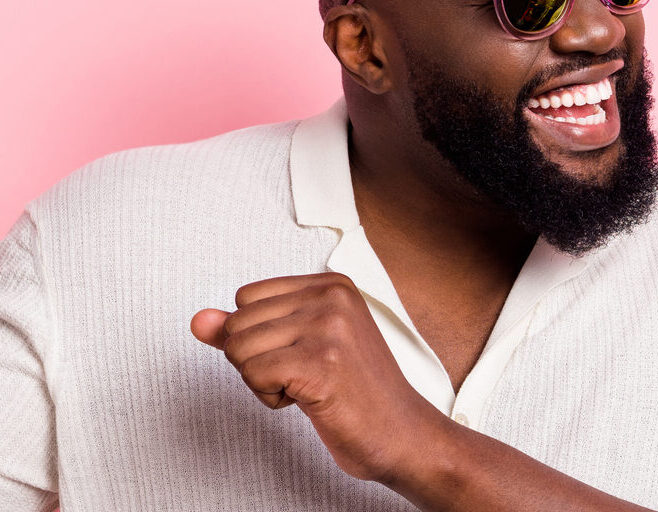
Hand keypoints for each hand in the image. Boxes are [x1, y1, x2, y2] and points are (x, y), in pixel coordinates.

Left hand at [190, 271, 444, 482]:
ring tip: (307, 385)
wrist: (401, 432)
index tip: (298, 352)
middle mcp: (330, 297)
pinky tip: (307, 398)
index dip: (259, 334)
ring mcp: (327, 328)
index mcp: (331, 284)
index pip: (247, 296)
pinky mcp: (320, 363)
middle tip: (303, 374)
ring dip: (262, 380)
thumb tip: (199, 321)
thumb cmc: (354, 391)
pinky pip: (253, 375)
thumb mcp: (301, 345)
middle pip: (238, 322)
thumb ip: (248, 329)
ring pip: (239, 348)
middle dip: (256, 358)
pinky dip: (269, 397)